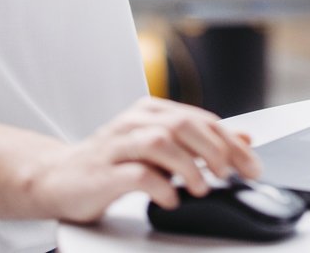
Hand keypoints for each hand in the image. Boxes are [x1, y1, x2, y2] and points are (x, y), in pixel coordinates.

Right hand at [28, 96, 261, 220]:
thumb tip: (244, 137)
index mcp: (151, 111)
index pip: (201, 119)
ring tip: (201, 188)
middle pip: (184, 125)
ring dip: (189, 167)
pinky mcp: (103, 171)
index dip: (231, 141)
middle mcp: (134, 121)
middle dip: (215, 150)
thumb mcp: (159, 147)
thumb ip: (198, 141)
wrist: (57, 177)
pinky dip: (160, 187)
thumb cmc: (112, 163)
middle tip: (229, 175)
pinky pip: (137, 174)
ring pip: (162, 142)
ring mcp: (117, 145)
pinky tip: (171, 199)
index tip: (251, 165)